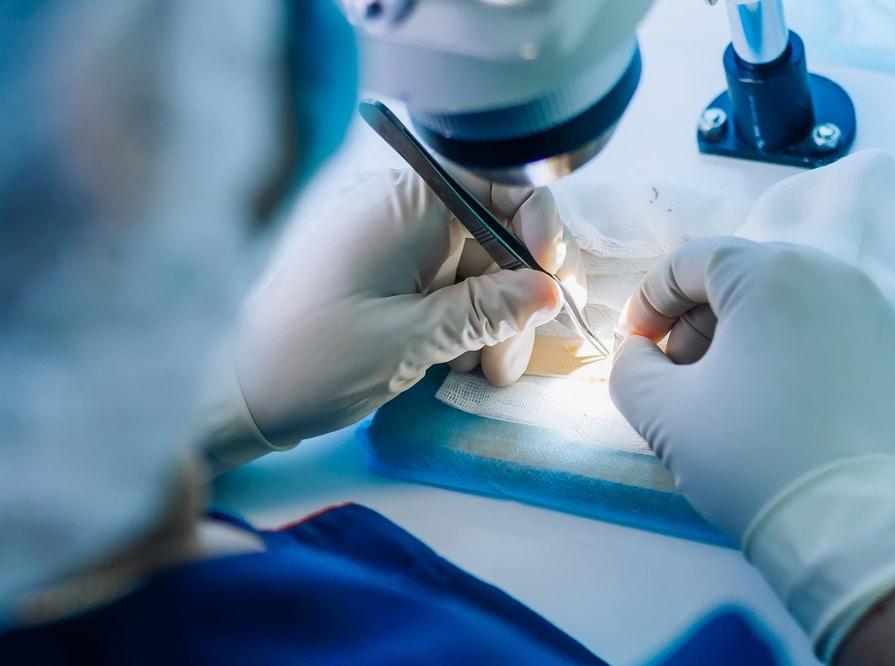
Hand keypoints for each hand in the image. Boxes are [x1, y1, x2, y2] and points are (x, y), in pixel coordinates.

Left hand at [218, 168, 581, 451]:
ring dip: (495, 323)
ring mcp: (397, 248)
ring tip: (485, 373)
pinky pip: (450, 292)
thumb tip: (549, 290)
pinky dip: (466, 327)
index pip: (498, 184)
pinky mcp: (391, 279)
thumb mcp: (411, 339)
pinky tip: (458, 365)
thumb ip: (486, 310)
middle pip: (496, 239)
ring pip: (479, 273)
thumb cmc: (314, 359)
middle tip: (510, 361)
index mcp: (405, 205)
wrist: (241, 394)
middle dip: (516, 299)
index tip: (552, 281)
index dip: (538, 226)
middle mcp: (404, 214)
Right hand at [609, 237, 894, 658]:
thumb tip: (639, 352)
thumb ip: (629, 364)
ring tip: (730, 390)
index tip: (637, 345)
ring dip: (745, 334)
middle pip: (741, 277)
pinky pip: (831, 330)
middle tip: (680, 373)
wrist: (846, 527)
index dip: (650, 300)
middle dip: (697, 319)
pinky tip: (782, 399)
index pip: (690, 262)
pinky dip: (795, 350)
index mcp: (770, 272)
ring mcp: (876, 310)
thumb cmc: (746, 455)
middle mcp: (831, 272)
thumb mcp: (659, 409)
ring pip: (788, 301)